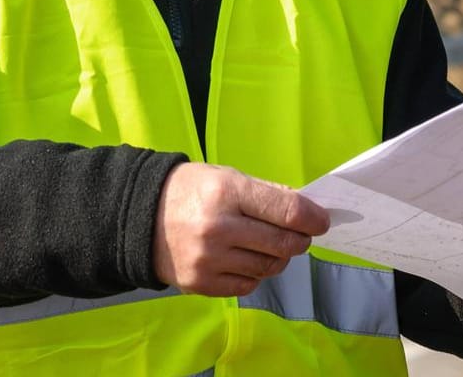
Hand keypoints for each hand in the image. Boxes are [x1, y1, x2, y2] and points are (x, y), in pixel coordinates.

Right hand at [151, 163, 329, 296]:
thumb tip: (307, 212)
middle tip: (300, 236)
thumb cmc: (191, 191)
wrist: (139, 217)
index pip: (288, 211)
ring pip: (269, 267)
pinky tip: (245, 259)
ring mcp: (209, 260)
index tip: (322, 221)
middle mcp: (218, 228)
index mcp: (227, 193)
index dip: (313, 218)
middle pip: (283, 243)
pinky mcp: (201, 284)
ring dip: (279, 258)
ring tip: (269, 246)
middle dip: (300, 240)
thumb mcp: (226, 177)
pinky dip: (255, 273)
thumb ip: (266, 194)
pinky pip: (248, 285)